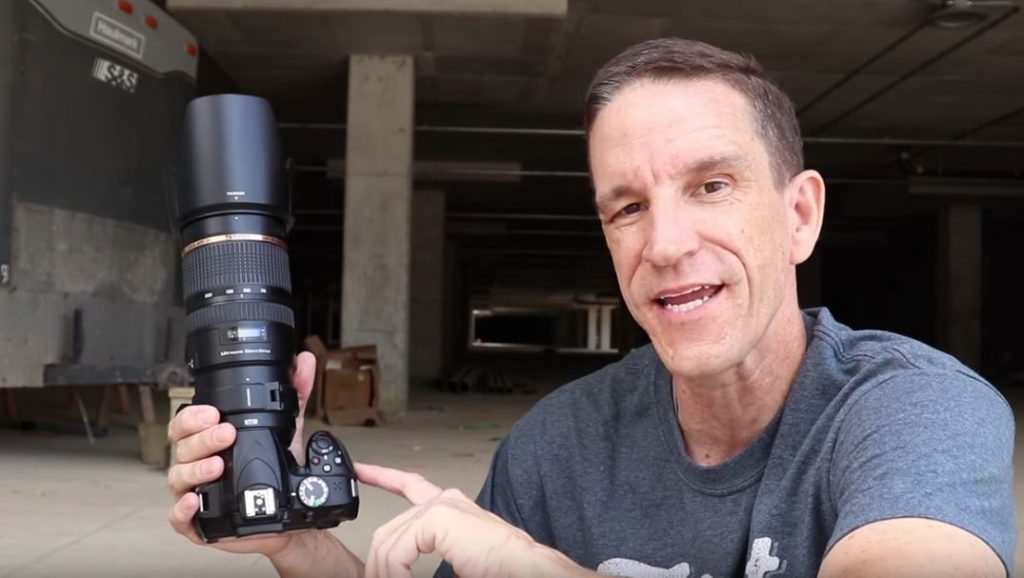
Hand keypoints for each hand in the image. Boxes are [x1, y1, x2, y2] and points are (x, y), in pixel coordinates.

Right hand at [165, 351, 316, 556]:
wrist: (287, 512)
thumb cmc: (275, 468)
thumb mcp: (288, 429)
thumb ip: (296, 394)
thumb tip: (304, 361)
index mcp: (209, 440)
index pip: (186, 422)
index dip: (192, 416)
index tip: (213, 412)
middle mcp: (197, 464)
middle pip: (182, 446)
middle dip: (201, 438)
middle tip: (225, 433)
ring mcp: (195, 492)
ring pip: (178, 477)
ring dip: (196, 469)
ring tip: (218, 465)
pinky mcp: (198, 523)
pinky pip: (178, 518)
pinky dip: (182, 510)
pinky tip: (193, 502)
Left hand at [360, 464, 589, 577]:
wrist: (528, 571)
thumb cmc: (503, 569)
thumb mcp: (458, 558)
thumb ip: (431, 552)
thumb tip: (397, 569)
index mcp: (451, 508)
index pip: (408, 485)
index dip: (381, 475)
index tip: (361, 470)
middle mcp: (446, 500)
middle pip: (389, 529)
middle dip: (379, 563)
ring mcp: (442, 506)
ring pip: (389, 543)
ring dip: (386, 574)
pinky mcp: (439, 518)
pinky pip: (397, 551)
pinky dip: (395, 574)